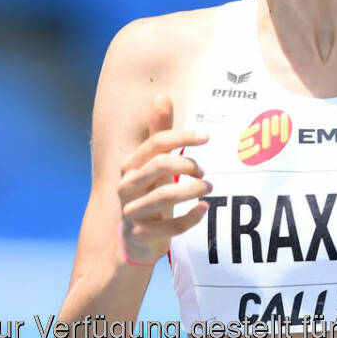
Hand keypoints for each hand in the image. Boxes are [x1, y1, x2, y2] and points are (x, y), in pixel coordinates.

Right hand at [116, 93, 210, 262]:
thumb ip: (157, 134)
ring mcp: (133, 212)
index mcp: (130, 166)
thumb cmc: (149, 195)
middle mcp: (127, 187)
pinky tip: (204, 209)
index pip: (155, 144)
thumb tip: (161, 96)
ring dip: (192, 190)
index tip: (206, 137)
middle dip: (187, 165)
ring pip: (163, 197)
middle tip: (204, 172)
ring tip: (209, 188)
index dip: (181, 137)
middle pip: (158, 166)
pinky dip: (191, 217)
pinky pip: (170, 227)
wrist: (135, 241)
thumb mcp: (153, 165)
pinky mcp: (141, 235)